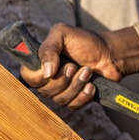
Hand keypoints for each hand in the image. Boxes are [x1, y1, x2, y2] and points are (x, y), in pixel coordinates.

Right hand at [18, 24, 138, 109]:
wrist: (111, 53)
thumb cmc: (86, 41)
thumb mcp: (64, 34)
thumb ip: (49, 48)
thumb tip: (46, 72)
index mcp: (41, 63)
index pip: (27, 78)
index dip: (38, 77)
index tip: (53, 69)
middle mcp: (48, 79)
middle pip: (44, 91)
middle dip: (62, 79)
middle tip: (75, 66)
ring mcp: (62, 90)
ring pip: (59, 99)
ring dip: (76, 85)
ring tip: (88, 71)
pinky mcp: (75, 98)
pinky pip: (72, 106)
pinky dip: (83, 96)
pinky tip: (91, 86)